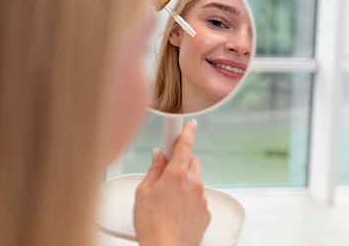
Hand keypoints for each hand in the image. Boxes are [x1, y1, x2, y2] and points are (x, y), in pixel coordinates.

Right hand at [133, 121, 210, 245]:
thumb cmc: (152, 225)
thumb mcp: (143, 193)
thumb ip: (153, 170)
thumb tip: (158, 157)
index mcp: (177, 174)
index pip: (185, 145)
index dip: (187, 131)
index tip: (190, 124)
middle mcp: (193, 184)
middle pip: (191, 162)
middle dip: (181, 163)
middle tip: (166, 173)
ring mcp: (202, 199)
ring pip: (195, 181)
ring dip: (184, 183)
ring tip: (167, 199)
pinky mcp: (205, 213)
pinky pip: (198, 198)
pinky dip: (189, 199)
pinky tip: (175, 211)